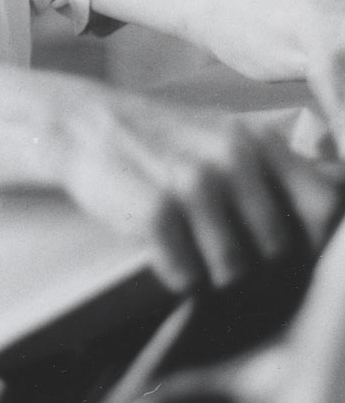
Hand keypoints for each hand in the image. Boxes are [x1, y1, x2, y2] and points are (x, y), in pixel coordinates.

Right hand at [58, 85, 344, 292]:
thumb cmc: (159, 138)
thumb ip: (273, 165)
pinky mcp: (156, 212)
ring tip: (186, 243)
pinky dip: (174, 273)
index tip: (287, 245)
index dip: (313, 238)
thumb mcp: (224, 134)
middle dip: (252, 260)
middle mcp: (232, 160)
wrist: (83, 126)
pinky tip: (160, 247)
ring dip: (209, 270)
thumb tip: (332, 203)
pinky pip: (186, 276)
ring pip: (233, 271)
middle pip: (277, 251)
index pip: (323, 206)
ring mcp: (194, 186)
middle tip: (217, 244)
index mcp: (256, 141)